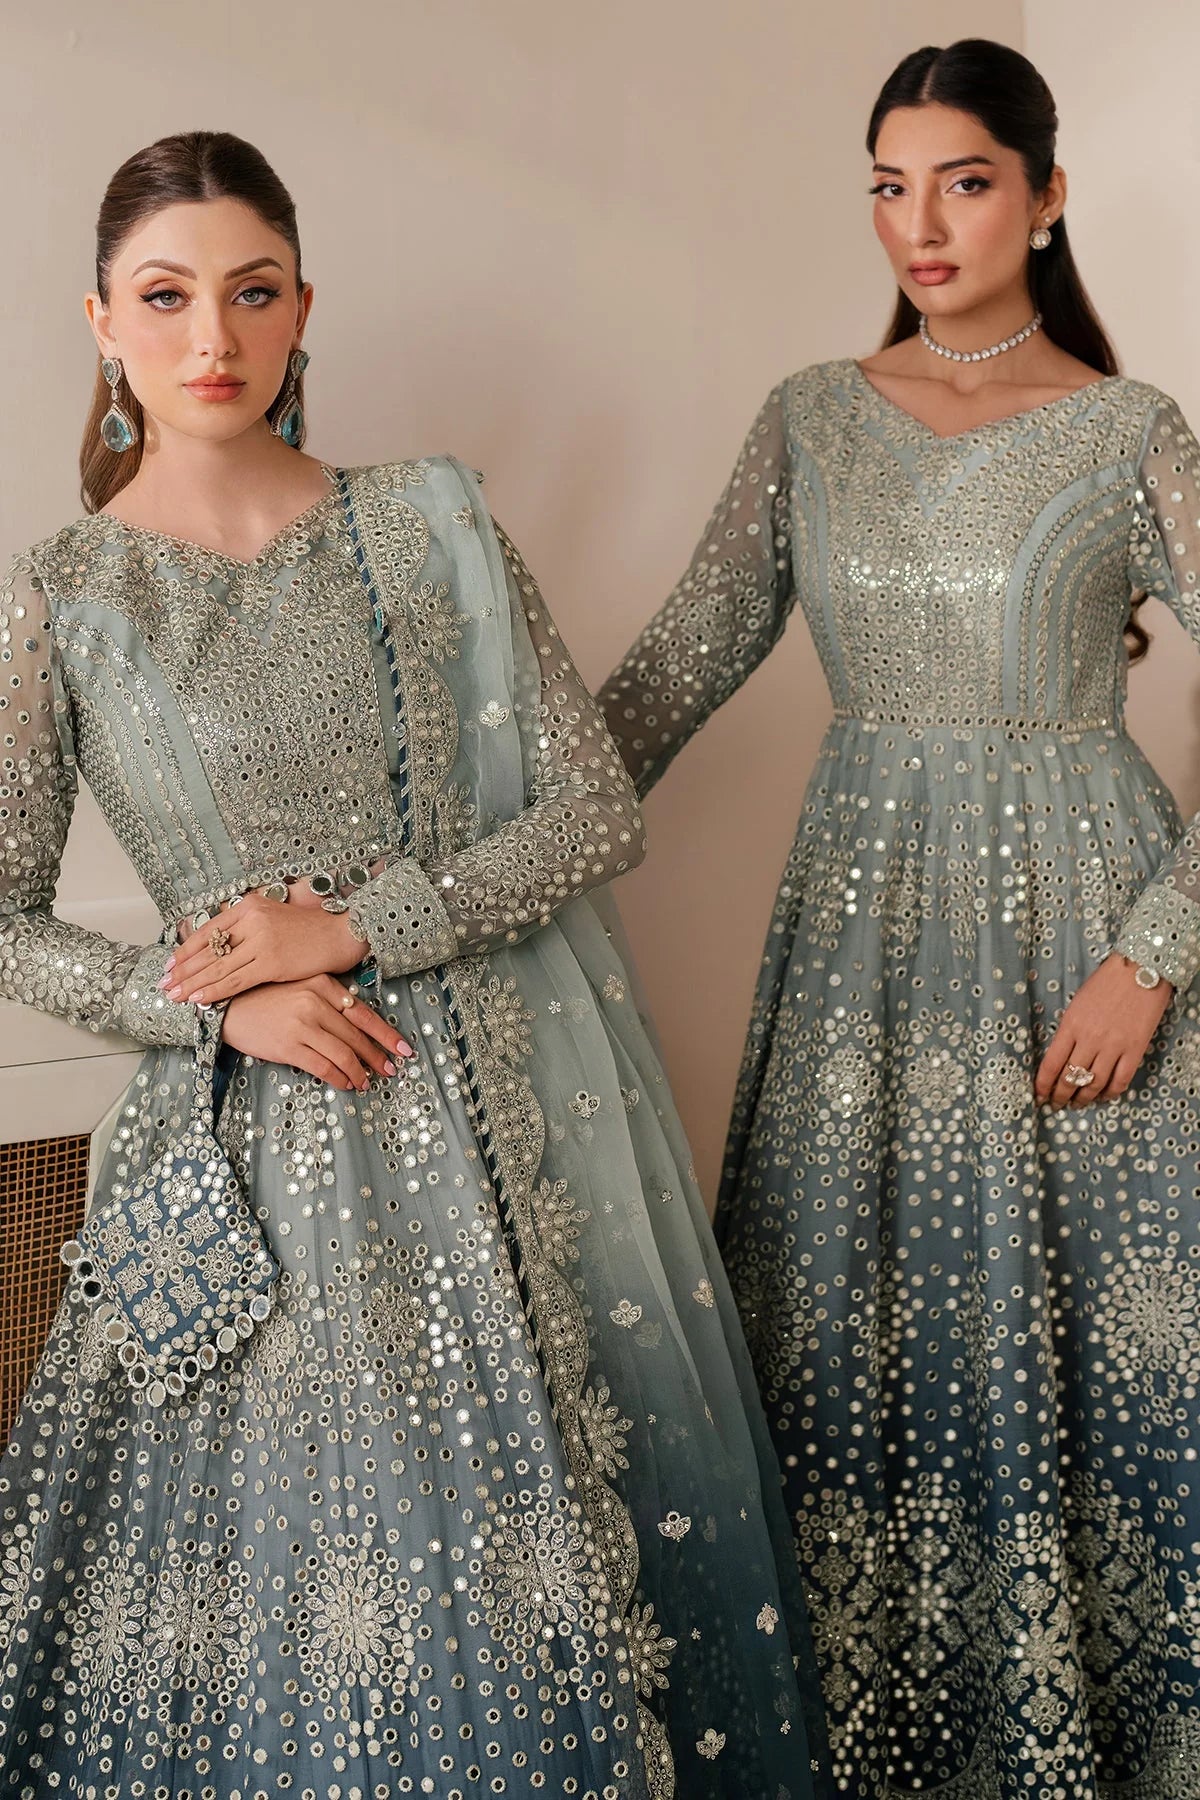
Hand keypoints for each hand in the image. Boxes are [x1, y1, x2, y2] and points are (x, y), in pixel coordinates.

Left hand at [164, 890, 363, 1005]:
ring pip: (218, 967)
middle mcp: (251, 920)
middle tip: (163, 984)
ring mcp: (261, 941)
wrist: (340, 934)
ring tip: (173, 995)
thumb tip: (218, 946)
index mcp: (248, 906)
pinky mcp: (272, 962)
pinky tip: (199, 999)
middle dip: (183, 970)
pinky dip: (215, 991)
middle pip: (208, 950)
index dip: (185, 950)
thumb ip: (246, 927)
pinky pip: (235, 980)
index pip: (207, 931)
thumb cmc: (307, 930)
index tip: (169, 965)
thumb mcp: (272, 918)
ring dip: (192, 984)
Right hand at [221, 975, 413, 1092]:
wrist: (227, 1008)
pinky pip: (323, 1067)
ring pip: (343, 1054)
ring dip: (359, 1072)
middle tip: (390, 1070)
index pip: (363, 1013)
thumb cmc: (266, 998)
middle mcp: (315, 1002)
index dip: (386, 1034)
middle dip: (377, 1057)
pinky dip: (339, 1079)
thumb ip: (328, 1000)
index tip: (403, 1049)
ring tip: (367, 1082)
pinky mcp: (289, 1046)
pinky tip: (346, 1084)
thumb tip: (358, 1026)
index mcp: (322, 984)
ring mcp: (302, 1025)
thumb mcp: (300, 987)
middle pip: (357, 1036)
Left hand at [1035, 954, 1172, 1109]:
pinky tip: (1103, 1096)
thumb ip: (1069, 1030)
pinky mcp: (1135, 1050)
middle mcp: (1090, 1039)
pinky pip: (1120, 1081)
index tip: (1039, 1094)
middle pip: (1071, 1078)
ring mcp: (1114, 1047)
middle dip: (1060, 1096)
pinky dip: (1110, 1093)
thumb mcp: (1076, 1004)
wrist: (1140, 971)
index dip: (1043, 1085)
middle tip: (1056, 1104)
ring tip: (1077, 1104)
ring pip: (1094, 1084)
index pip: (1052, 1064)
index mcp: (1071, 1025)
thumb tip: (1062, 1056)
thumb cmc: (1105, 983)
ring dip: (1083, 1099)